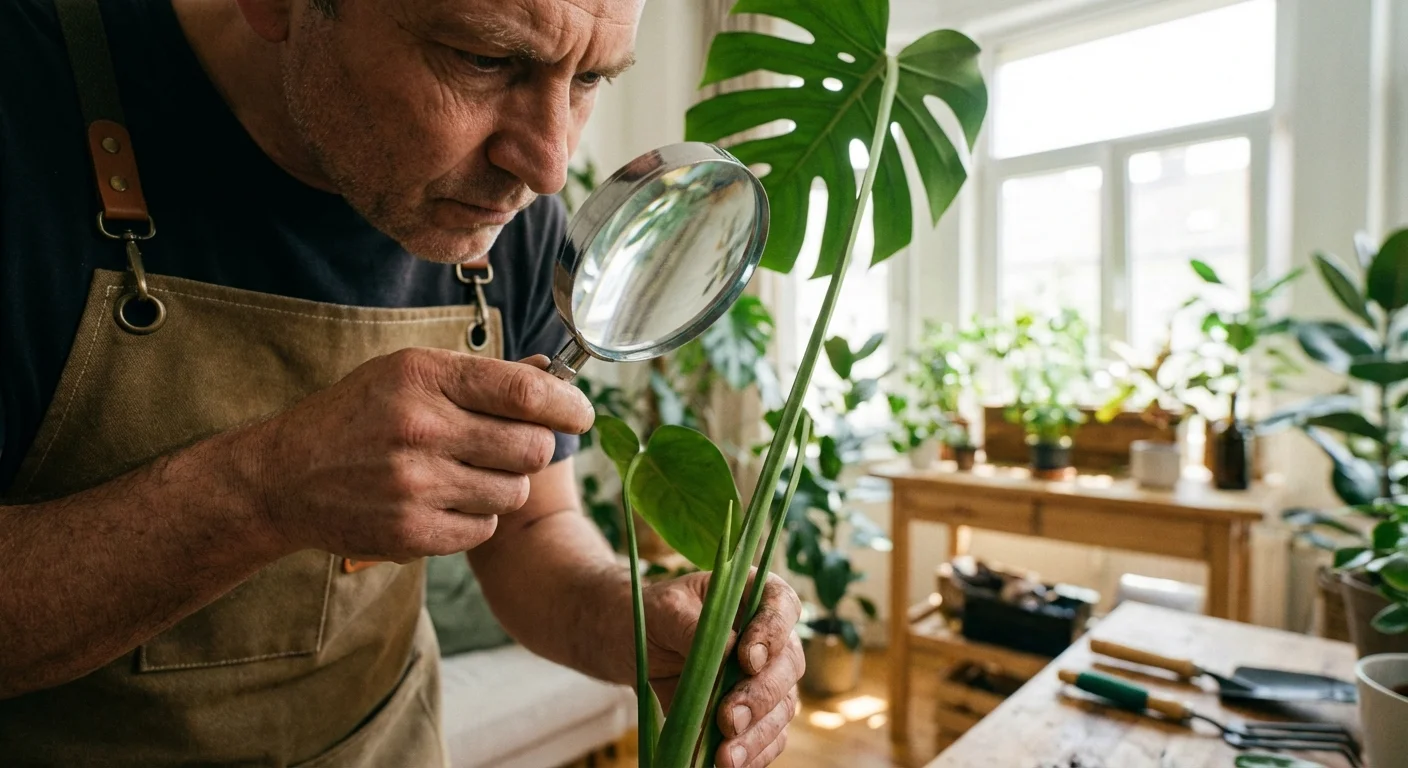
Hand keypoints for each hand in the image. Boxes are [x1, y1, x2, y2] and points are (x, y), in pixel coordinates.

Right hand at [251, 348, 592, 559]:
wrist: (282, 479)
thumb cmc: (354, 418)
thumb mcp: (407, 375)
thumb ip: (480, 377)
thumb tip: (550, 374)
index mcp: (423, 378)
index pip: (524, 391)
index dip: (567, 403)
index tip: (581, 412)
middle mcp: (421, 429)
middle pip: (531, 447)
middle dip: (533, 447)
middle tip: (512, 446)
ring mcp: (416, 486)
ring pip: (514, 492)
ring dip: (504, 485)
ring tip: (468, 473)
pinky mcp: (411, 532)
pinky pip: (483, 528)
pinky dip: (476, 517)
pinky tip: (444, 500)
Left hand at [641, 570, 802, 767]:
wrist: (634, 643)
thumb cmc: (653, 616)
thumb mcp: (663, 610)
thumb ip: (692, 625)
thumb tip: (729, 652)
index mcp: (754, 594)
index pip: (782, 606)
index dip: (773, 632)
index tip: (747, 658)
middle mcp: (771, 637)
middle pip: (788, 665)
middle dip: (760, 696)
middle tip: (728, 718)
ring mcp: (767, 678)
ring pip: (782, 708)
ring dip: (758, 735)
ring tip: (726, 757)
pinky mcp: (756, 714)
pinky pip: (769, 737)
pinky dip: (754, 754)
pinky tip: (732, 765)